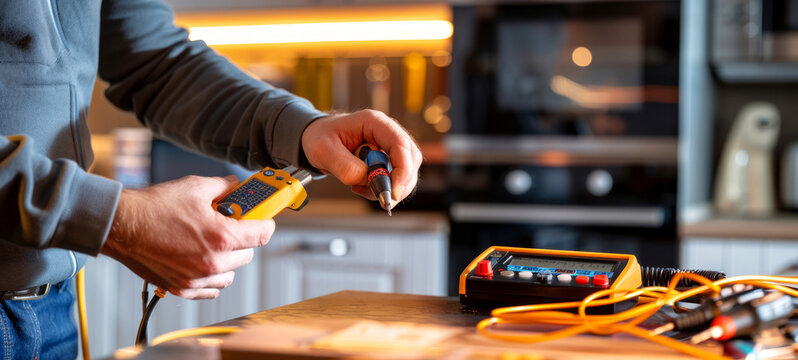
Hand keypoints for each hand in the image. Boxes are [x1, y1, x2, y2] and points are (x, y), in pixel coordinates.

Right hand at [101, 175, 273, 298]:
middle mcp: (212, 262)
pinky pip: (211, 289)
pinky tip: (202, 260)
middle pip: (248, 254)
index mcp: (221, 237)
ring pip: (230, 273)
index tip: (262, 219)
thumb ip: (223, 187)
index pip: (262, 235)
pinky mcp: (182, 288)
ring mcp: (197, 279)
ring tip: (211, 243)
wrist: (121, 226)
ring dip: (228, 259)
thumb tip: (236, 186)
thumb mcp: (196, 187)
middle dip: (242, 238)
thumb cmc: (154, 207)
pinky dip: (211, 277)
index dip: (265, 223)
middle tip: (228, 225)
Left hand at [301, 110, 422, 204]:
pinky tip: (362, 187)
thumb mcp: (323, 151)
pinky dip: (382, 189)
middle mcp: (387, 132)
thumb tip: (367, 179)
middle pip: (410, 159)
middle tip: (383, 200)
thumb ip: (345, 166)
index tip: (393, 192)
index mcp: (374, 122)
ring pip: (406, 171)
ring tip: (361, 189)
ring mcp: (388, 146)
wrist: (316, 139)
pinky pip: (394, 178)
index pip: (400, 144)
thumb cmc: (319, 138)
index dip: (402, 169)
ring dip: (389, 188)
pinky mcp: (387, 160)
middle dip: (401, 183)